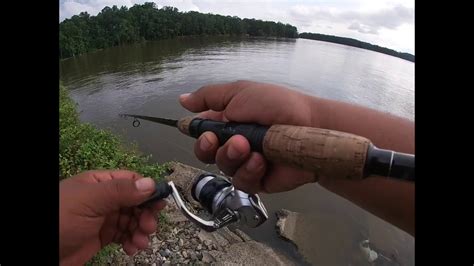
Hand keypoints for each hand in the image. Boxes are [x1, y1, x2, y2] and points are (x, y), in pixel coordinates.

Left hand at [59, 170, 165, 264]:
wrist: (41, 253)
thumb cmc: (59, 220)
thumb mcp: (90, 200)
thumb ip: (120, 191)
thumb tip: (150, 183)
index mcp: (99, 183)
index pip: (131, 181)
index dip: (147, 191)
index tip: (159, 203)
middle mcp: (103, 199)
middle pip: (135, 202)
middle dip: (145, 214)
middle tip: (149, 227)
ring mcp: (103, 218)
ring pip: (132, 220)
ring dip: (140, 230)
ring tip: (140, 242)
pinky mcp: (101, 237)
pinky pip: (124, 235)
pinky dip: (132, 241)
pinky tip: (132, 248)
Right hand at [179, 80, 317, 193]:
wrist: (310, 126)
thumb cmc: (278, 105)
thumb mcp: (240, 92)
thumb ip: (209, 97)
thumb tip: (182, 100)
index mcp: (228, 122)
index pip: (202, 132)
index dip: (197, 134)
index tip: (195, 130)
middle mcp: (235, 143)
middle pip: (206, 154)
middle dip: (208, 148)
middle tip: (217, 140)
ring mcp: (247, 162)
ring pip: (222, 168)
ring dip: (231, 157)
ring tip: (248, 146)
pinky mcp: (259, 179)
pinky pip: (242, 182)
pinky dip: (248, 171)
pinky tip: (261, 161)